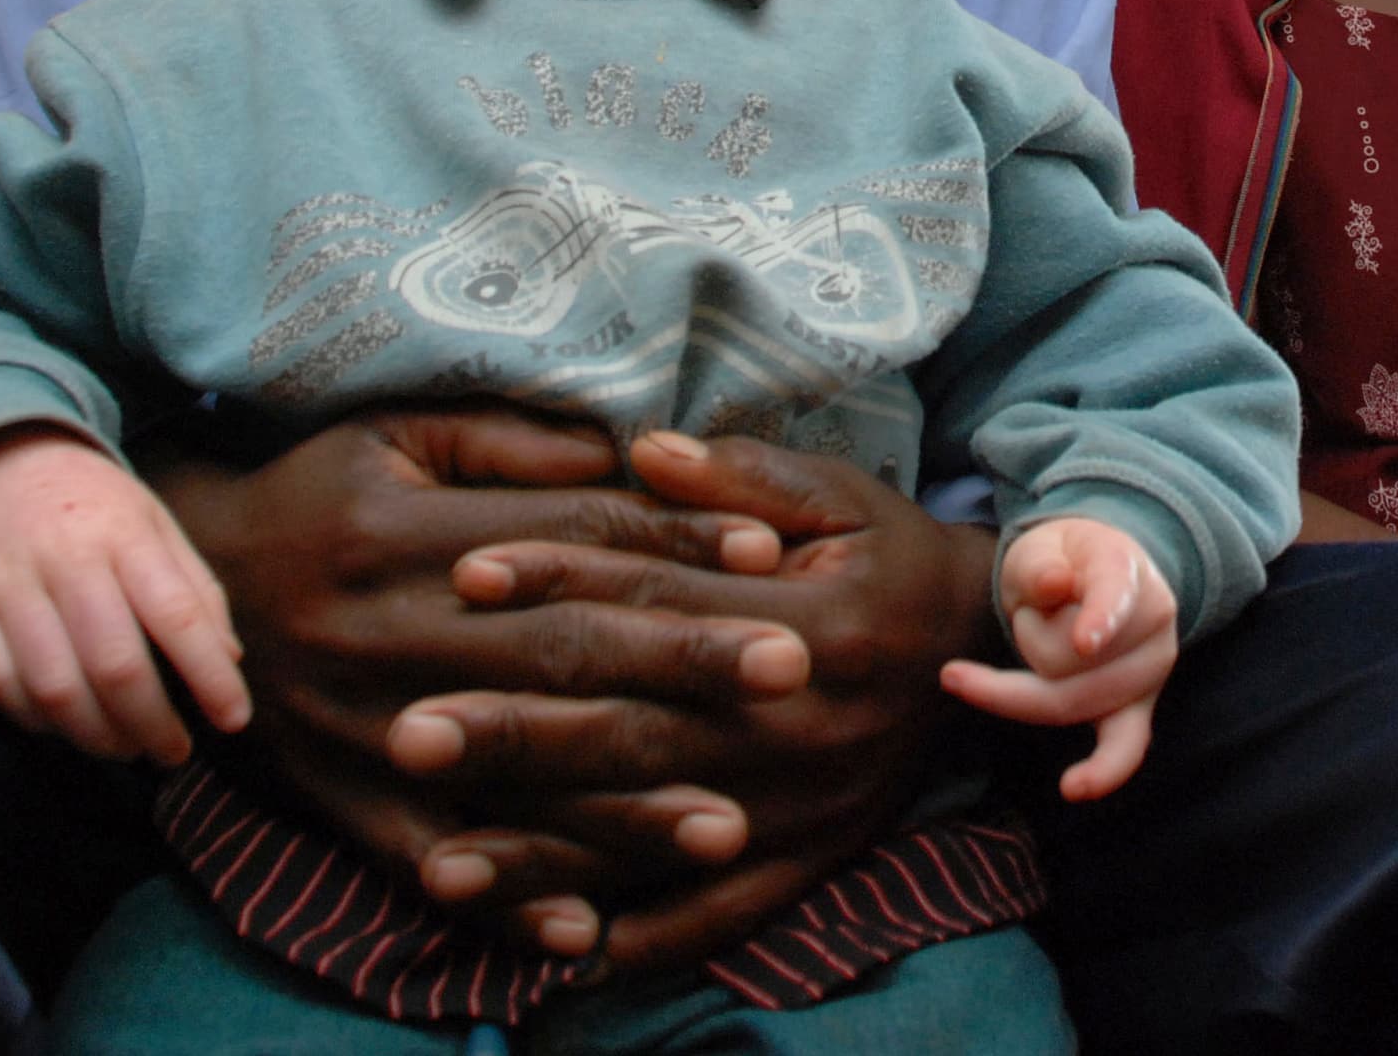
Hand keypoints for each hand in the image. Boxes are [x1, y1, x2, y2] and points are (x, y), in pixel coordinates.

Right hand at [0, 427, 252, 765]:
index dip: (209, 677)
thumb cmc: (95, 504)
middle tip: (173, 751)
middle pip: (113, 664)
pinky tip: (67, 726)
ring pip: (53, 686)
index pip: (176, 614)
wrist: (0, 457)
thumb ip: (194, 589)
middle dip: (151, 724)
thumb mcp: (158, 524)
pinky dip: (37, 720)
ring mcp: (5, 583)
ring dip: (96, 735)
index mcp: (125, 533)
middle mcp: (64, 557)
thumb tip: (228, 661)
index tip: (233, 719)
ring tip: (125, 748)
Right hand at [149, 410, 815, 959]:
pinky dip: (509, 899)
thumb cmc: (319, 494)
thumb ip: (509, 440)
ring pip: (510, 770)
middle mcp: (388, 631)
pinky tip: (588, 930)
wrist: (183, 594)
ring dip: (621, 805)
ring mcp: (365, 727)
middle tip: (792, 669)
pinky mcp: (344, 800)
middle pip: (558, 650)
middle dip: (681, 662)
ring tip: (726, 822)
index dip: (668, 539)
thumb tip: (627, 451)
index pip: (564, 535)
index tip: (767, 549)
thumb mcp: (395, 434)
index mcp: (406, 530)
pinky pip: (433, 858)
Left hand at [360, 429, 996, 974]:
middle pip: (634, 729)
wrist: (988, 648)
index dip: (561, 581)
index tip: (464, 575)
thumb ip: (740, 476)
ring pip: (654, 835)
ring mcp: (800, 804)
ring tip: (440, 867)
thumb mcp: (839, 494)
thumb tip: (640, 447)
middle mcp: (797, 721)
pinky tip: (555, 950)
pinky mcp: (808, 859)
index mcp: (807, 618)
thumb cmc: (891, 556)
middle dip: (515, 736)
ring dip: (545, 857)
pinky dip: (640, 936)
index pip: (658, 599)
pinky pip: (717, 914)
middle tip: (408, 736)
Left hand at [940, 517, 1177, 801]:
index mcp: (1126, 568)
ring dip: (1035, 675)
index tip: (1085, 643)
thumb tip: (1053, 584)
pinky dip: (1102, 771)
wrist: (1101, 574)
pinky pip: (1124, 748)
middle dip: (1028, 638)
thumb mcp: (1041, 547)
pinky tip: (1073, 788)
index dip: (1099, 619)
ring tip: (1047, 638)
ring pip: (1068, 701)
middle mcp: (1154, 620)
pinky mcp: (1137, 710)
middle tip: (1033, 611)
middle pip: (1066, 661)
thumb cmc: (1063, 561)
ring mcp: (1151, 670)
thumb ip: (1040, 563)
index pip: (1115, 594)